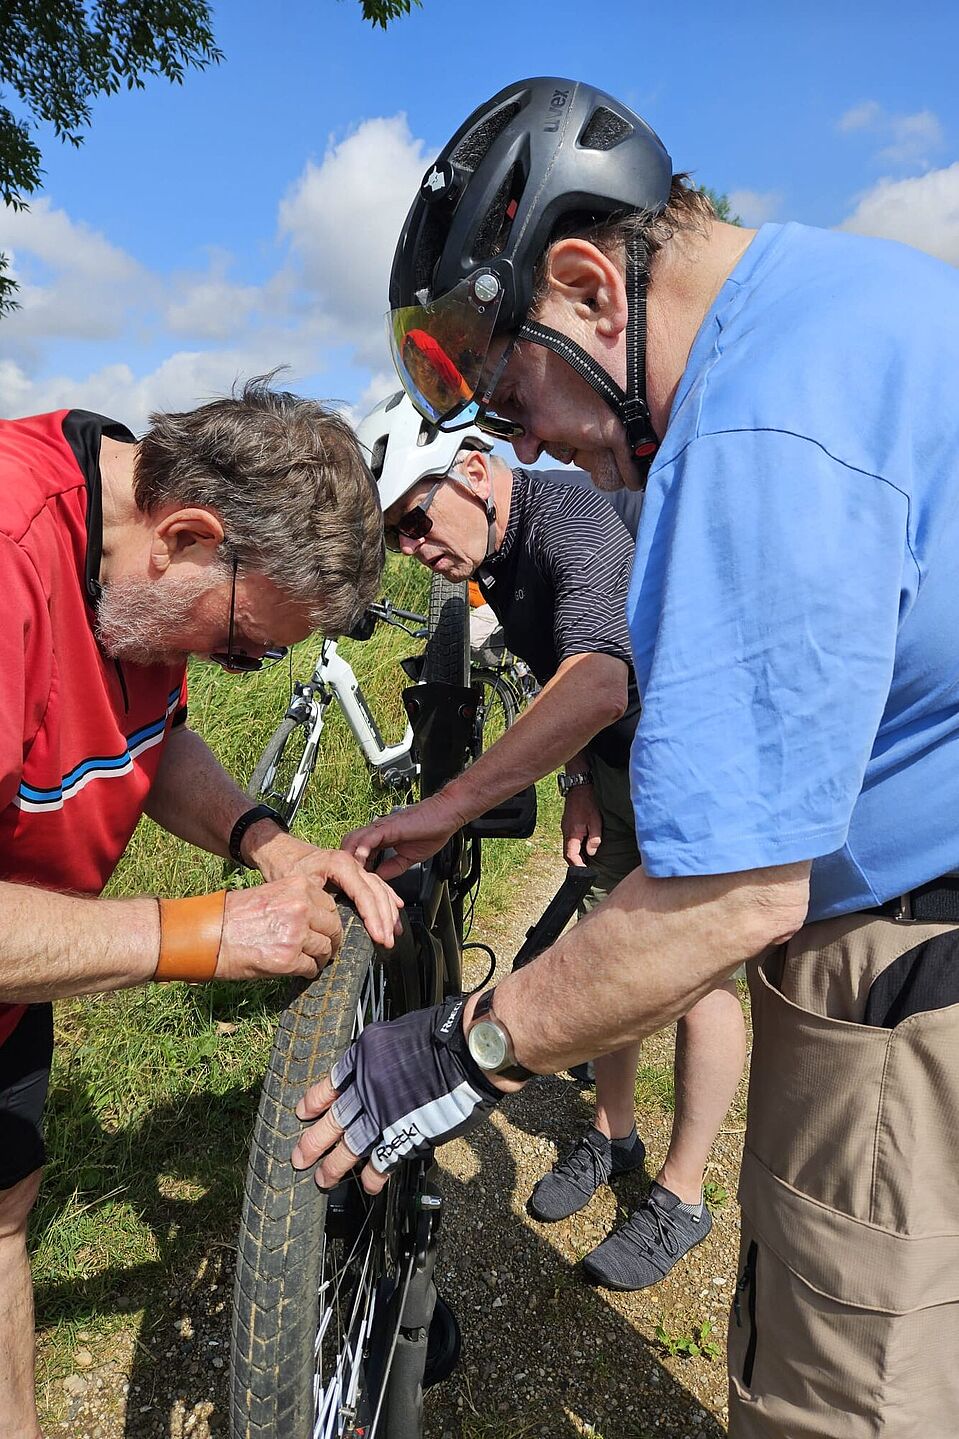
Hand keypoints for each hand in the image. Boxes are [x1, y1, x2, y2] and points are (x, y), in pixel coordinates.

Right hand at [216, 876, 341, 978]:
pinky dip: (308, 972)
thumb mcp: (270, 894)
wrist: (210, 934)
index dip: (328, 920)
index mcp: (298, 887)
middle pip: (333, 927)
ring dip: (320, 957)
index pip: (330, 905)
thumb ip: (295, 902)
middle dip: (331, 940)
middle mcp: (302, 908)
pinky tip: (301, 971)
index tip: (325, 929)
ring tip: (313, 961)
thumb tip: (316, 919)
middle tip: (326, 949)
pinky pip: (311, 968)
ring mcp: (297, 934)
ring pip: (325, 949)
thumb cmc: (234, 915)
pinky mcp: (289, 959)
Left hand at [250, 832, 402, 947]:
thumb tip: (334, 928)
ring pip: (380, 889)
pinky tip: (395, 909)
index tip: (378, 936)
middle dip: (384, 919)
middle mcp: (351, 863)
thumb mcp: (300, 886)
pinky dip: (387, 899)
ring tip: (394, 933)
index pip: (364, 894)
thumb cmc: (285, 866)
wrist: (279, 850)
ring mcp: (354, 866)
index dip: (373, 918)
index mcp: (341, 864)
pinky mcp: (353, 872)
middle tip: (387, 941)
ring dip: (389, 912)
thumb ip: (320, 903)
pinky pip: (376, 885)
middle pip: (376, 893)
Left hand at [291, 996, 502, 1193]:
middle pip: (334, 1119)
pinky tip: (367, 1185)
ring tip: (323, 1180)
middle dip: (314, 1141)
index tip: (303, 1113)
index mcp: (364, 1056)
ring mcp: (385, 1112)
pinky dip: (373, 1175)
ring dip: (336, 1165)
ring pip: (351, 1144)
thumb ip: (381, 1056)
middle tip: (300, 1158)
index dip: (316, 1101)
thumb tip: (375, 1072)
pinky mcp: (406, 1133)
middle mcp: (368, 1086)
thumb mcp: (397, 1033)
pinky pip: (383, 1159)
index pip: (332, 1083)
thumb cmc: (442, 1034)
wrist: (467, 1050)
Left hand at [341, 793, 466, 880]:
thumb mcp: (408, 858)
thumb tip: (379, 878)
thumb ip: (393, 867)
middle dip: (344, 863)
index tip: (352, 883)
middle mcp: (377, 832)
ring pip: (353, 841)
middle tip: (345, 881)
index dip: (352, 868)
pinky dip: (362, 849)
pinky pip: (369, 838)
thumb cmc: (431, 831)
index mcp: (381, 839)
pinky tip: (360, 862)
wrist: (446, 815)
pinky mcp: (388, 826)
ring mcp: (380, 828)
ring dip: (349, 858)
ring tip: (348, 875)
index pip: (357, 853)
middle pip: (348, 845)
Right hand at [561, 785, 602, 866]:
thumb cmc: (588, 803)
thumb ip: (594, 839)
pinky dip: (575, 848)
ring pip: (567, 848)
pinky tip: (584, 849)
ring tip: (586, 863)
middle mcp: (565, 833)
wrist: (579, 787)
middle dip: (575, 864)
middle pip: (567, 854)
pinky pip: (569, 841)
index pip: (570, 856)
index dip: (577, 866)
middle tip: (585, 871)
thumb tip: (592, 853)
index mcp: (572, 834)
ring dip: (575, 856)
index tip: (585, 873)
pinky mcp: (567, 825)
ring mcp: (565, 829)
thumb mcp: (595, 821)